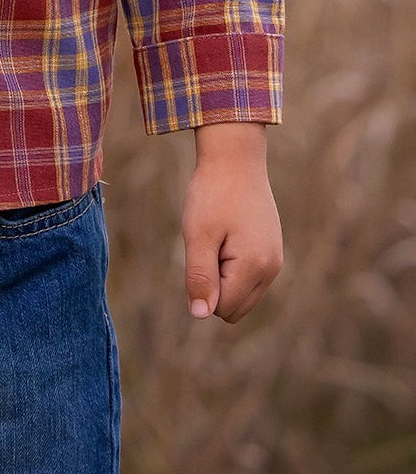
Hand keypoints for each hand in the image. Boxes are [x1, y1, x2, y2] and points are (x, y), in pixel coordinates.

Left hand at [182, 123, 282, 323]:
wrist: (235, 158)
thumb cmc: (213, 194)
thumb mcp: (198, 234)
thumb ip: (200, 277)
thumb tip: (200, 315)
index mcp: (255, 267)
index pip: (221, 308)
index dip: (202, 284)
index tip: (202, 248)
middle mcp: (272, 269)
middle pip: (234, 307)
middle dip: (214, 284)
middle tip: (208, 244)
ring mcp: (275, 261)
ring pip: (241, 294)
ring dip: (222, 274)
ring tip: (218, 237)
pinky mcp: (271, 251)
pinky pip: (247, 278)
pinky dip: (231, 265)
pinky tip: (227, 234)